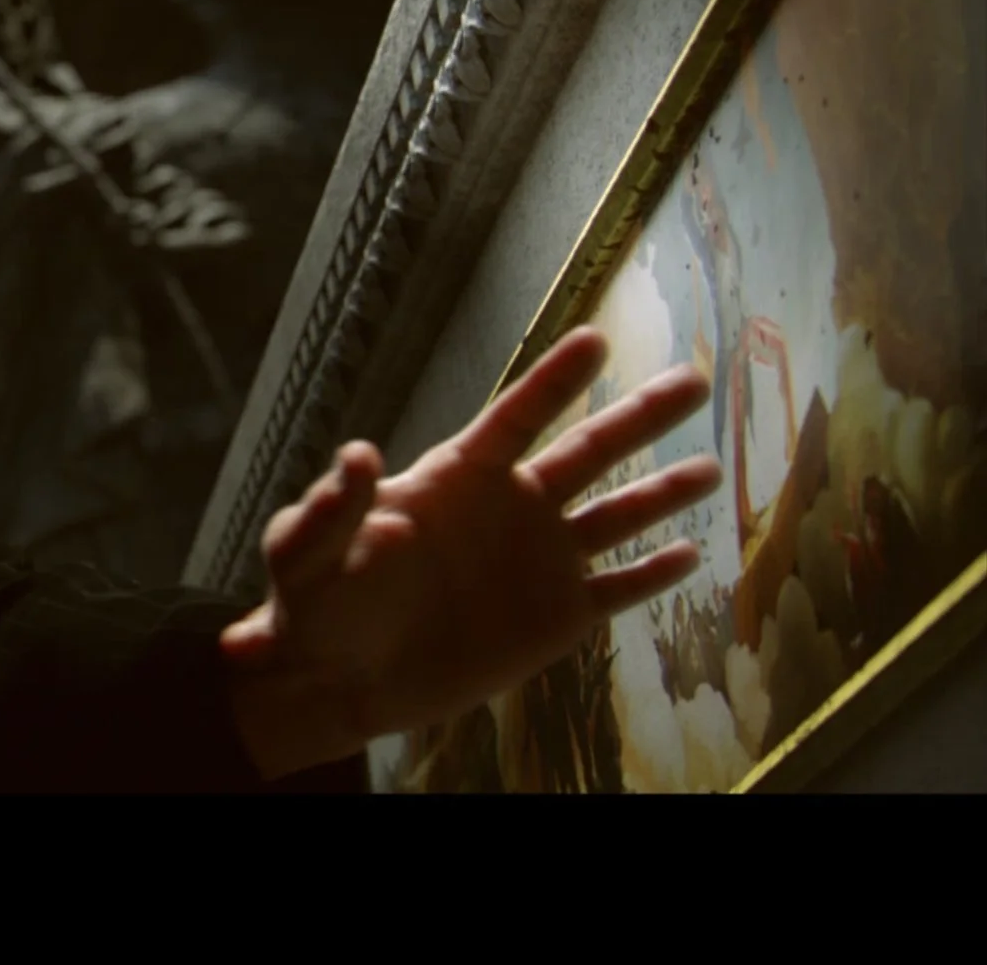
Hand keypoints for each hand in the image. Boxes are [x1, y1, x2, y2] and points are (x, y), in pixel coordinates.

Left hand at [220, 326, 722, 779]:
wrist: (338, 681)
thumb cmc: (315, 604)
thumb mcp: (307, 552)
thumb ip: (333, 506)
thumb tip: (356, 454)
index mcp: (456, 479)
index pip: (514, 418)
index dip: (553, 381)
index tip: (597, 340)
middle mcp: (509, 509)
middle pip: (586, 452)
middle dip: (640, 416)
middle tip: (694, 378)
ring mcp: (538, 561)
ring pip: (616, 517)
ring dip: (664, 492)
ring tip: (714, 467)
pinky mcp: (554, 619)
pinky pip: (616, 590)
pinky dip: (654, 575)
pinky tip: (694, 554)